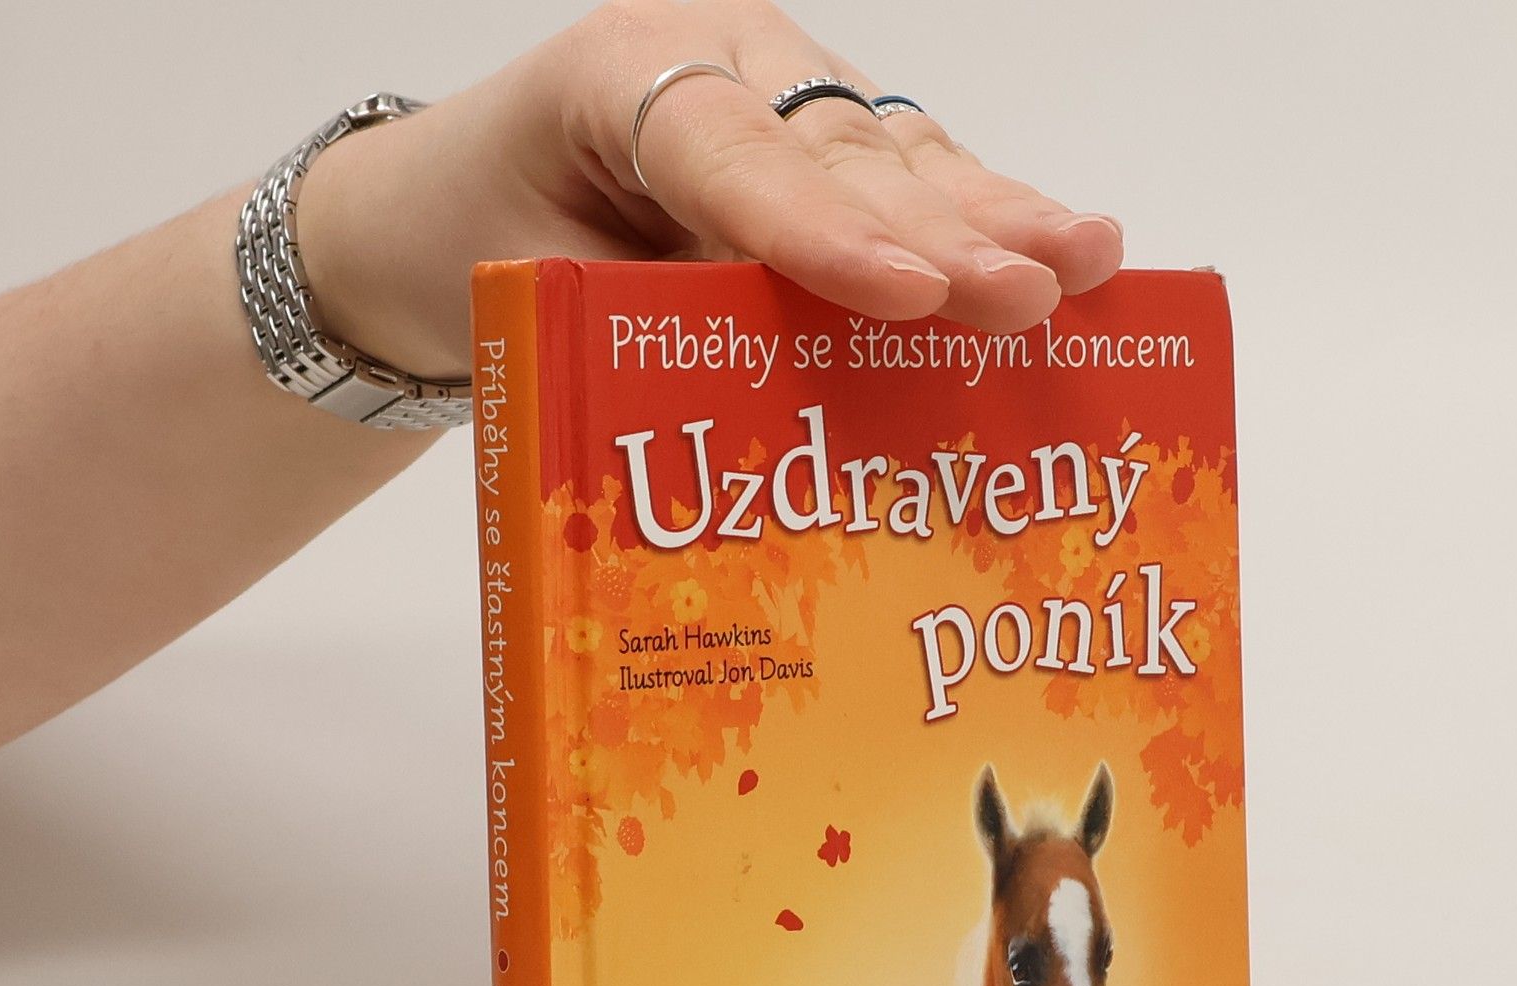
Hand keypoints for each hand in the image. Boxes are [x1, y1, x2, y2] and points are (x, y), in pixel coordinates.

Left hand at [298, 0, 1124, 381]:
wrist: (430, 210)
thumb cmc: (468, 242)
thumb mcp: (527, 289)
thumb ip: (647, 320)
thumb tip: (786, 391)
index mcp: (620, 77)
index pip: (738, 155)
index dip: (827, 232)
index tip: (908, 295)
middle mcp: (718, 64)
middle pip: (845, 153)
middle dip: (945, 230)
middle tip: (1029, 296)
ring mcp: (776, 95)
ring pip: (895, 156)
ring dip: (994, 217)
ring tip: (1086, 262)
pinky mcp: (813, 145)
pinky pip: (902, 180)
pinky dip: (980, 220)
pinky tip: (1064, 249)